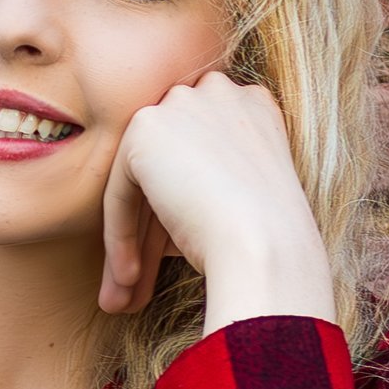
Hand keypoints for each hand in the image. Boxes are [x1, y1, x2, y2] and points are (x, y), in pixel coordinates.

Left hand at [99, 72, 337, 331]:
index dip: (181, 213)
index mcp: (252, 106)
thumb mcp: (242, 202)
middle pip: (169, 166)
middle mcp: (219, 92)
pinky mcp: (146, 128)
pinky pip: (121, 189)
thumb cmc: (269, 244)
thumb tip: (159, 218)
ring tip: (126, 295)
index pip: (201, 157)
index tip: (173, 260)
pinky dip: (119, 235)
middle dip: (152, 230)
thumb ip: (204, 186)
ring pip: (142, 180)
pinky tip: (129, 278)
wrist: (268, 249)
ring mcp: (182, 104)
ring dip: (131, 241)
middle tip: (141, 283)